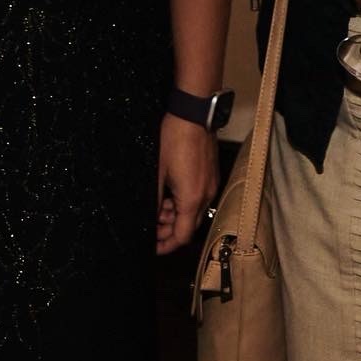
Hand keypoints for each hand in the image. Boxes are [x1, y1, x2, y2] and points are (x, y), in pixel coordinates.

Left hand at [155, 114, 219, 254]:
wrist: (194, 114)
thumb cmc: (174, 140)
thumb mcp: (157, 172)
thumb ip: (154, 199)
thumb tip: (149, 217)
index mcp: (192, 199)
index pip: (182, 236)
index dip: (166, 246)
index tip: (153, 247)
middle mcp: (206, 195)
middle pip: (189, 226)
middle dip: (170, 230)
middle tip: (152, 225)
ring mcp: (211, 184)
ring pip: (194, 211)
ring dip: (176, 214)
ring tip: (159, 205)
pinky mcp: (212, 174)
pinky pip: (199, 198)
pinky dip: (185, 202)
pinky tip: (171, 192)